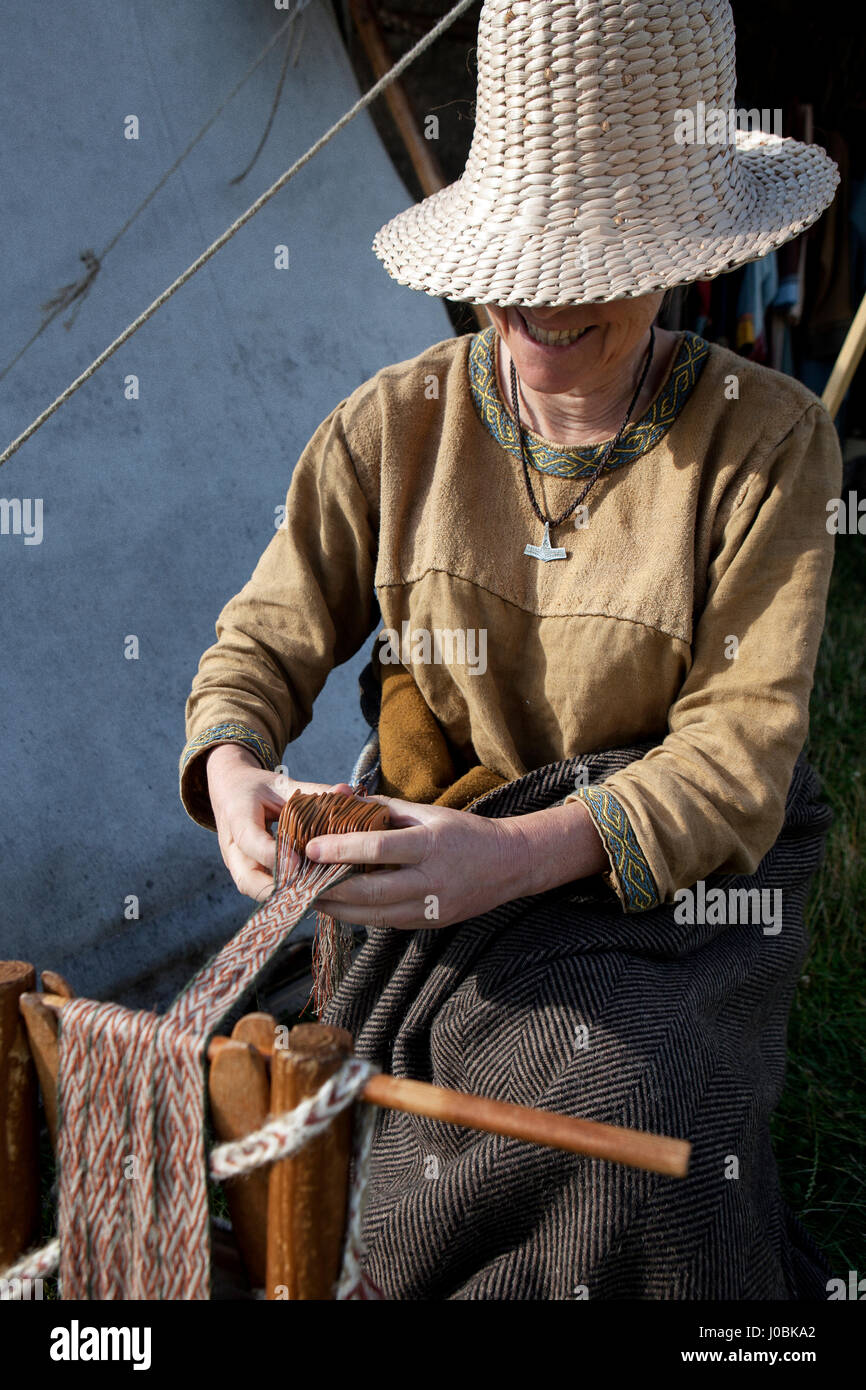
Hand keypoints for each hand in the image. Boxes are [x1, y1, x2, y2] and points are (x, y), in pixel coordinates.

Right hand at [206, 742, 353, 900]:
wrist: (228, 790)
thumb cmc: (257, 787)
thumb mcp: (282, 784)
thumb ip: (313, 791)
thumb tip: (347, 792)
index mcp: (237, 815)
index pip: (250, 840)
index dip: (274, 854)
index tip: (300, 861)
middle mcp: (231, 845)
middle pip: (246, 879)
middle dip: (277, 888)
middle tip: (310, 889)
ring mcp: (235, 862)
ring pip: (252, 888)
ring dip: (281, 894)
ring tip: (313, 893)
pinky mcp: (243, 870)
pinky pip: (259, 887)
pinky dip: (281, 891)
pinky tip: (307, 891)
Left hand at [309, 795, 607, 929]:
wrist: (510, 865)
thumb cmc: (464, 832)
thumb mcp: (427, 812)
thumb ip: (384, 809)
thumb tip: (341, 801)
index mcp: (430, 845)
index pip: (378, 849)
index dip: (341, 850)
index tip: (310, 848)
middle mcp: (431, 880)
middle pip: (370, 892)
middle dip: (329, 889)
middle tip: (297, 882)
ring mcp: (431, 907)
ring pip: (374, 915)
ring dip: (338, 908)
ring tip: (310, 896)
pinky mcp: (430, 924)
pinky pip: (386, 921)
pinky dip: (359, 914)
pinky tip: (339, 906)